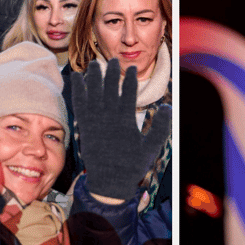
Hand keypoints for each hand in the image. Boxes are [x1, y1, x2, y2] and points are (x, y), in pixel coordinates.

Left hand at [71, 60, 170, 200]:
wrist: (108, 183)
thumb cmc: (131, 166)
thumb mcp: (151, 148)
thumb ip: (161, 127)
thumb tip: (167, 106)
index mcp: (125, 122)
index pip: (128, 94)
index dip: (130, 79)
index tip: (132, 69)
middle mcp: (108, 119)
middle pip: (108, 89)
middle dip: (110, 73)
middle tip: (112, 60)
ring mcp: (94, 122)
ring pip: (92, 94)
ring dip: (92, 77)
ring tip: (93, 64)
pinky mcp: (84, 127)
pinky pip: (79, 104)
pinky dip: (77, 90)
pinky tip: (76, 79)